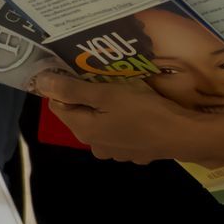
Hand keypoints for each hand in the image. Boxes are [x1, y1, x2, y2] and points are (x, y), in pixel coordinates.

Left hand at [33, 73, 219, 164]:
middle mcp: (95, 144)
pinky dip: (123, 120)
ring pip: (101, 122)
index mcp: (83, 129)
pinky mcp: (134, 152)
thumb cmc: (143, 111)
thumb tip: (40, 82)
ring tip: (123, 91)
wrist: (184, 135)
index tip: (79, 71)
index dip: (64, 86)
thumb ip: (72, 88)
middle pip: (80, 114)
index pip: (58, 104)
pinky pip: (120, 131)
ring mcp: (115, 151)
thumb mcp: (105, 93)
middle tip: (105, 78)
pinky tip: (138, 110)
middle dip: (88, 96)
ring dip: (107, 108)